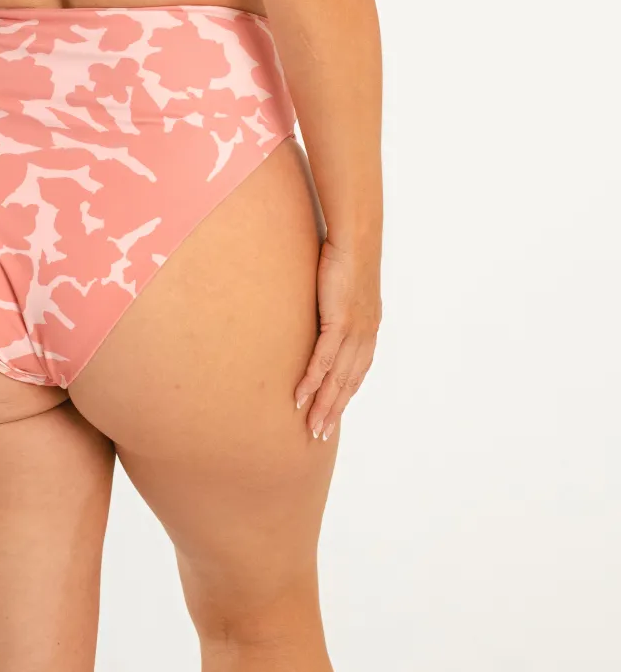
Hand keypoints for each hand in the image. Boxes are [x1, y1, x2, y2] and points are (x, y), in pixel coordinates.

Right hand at [293, 236, 381, 441]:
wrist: (356, 237)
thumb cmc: (348, 254)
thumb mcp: (347, 286)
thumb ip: (340, 305)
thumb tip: (327, 309)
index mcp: (369, 329)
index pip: (357, 372)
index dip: (344, 395)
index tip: (333, 414)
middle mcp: (366, 336)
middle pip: (348, 383)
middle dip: (334, 410)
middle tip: (318, 434)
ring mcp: (354, 331)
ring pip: (337, 378)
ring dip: (323, 405)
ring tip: (310, 426)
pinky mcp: (339, 322)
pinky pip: (323, 360)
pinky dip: (312, 381)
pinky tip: (301, 396)